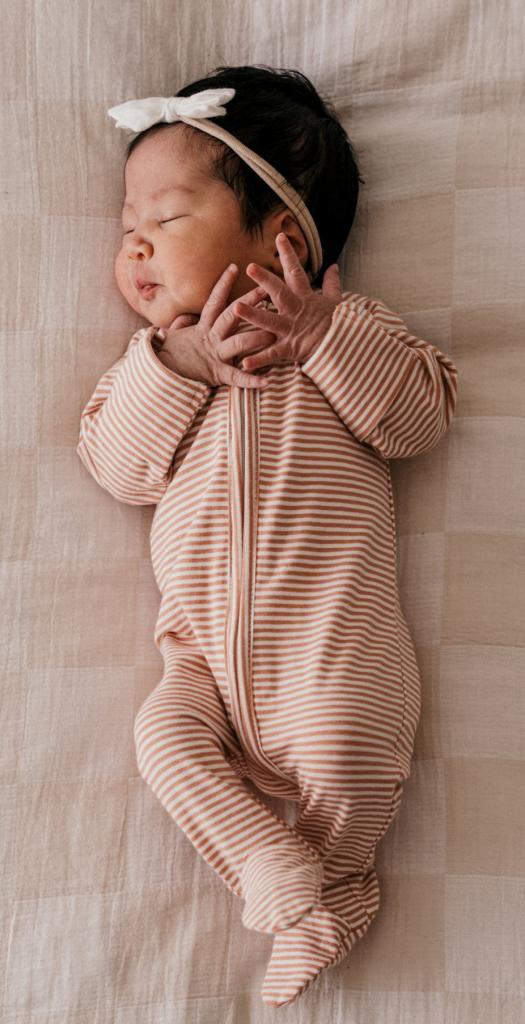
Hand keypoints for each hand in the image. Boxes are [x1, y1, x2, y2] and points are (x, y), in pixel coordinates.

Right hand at [158, 264, 278, 388]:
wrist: (156, 374)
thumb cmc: (166, 355)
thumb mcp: (174, 335)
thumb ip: (183, 323)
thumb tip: (188, 314)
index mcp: (202, 328)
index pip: (214, 301)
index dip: (223, 284)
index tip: (234, 267)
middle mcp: (210, 338)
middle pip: (231, 316)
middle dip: (249, 303)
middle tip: (266, 290)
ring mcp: (215, 356)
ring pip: (238, 343)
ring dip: (257, 338)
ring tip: (274, 334)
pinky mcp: (216, 375)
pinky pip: (236, 378)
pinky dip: (251, 380)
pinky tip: (267, 382)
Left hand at [231, 233, 343, 370]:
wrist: (343, 350)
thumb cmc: (337, 325)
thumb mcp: (336, 302)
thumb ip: (332, 283)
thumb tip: (334, 265)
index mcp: (305, 298)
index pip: (296, 273)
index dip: (288, 255)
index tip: (279, 237)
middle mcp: (296, 312)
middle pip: (280, 293)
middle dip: (265, 280)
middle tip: (250, 267)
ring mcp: (291, 331)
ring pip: (269, 321)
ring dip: (252, 315)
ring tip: (235, 307)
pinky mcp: (289, 350)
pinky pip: (272, 355)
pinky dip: (258, 360)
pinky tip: (244, 363)